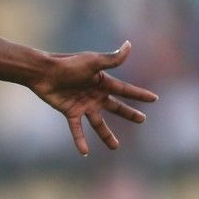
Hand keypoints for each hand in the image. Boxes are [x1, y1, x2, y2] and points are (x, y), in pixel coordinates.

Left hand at [27, 40, 158, 154]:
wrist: (43, 72)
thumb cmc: (68, 64)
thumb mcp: (93, 62)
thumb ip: (112, 59)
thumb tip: (129, 45)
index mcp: (102, 82)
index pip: (125, 90)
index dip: (139, 94)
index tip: (154, 98)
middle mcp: (95, 94)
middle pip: (116, 107)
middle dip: (129, 113)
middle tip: (142, 120)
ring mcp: (83, 104)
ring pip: (98, 123)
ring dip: (106, 135)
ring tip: (115, 147)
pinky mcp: (69, 112)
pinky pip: (77, 129)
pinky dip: (80, 140)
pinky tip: (84, 152)